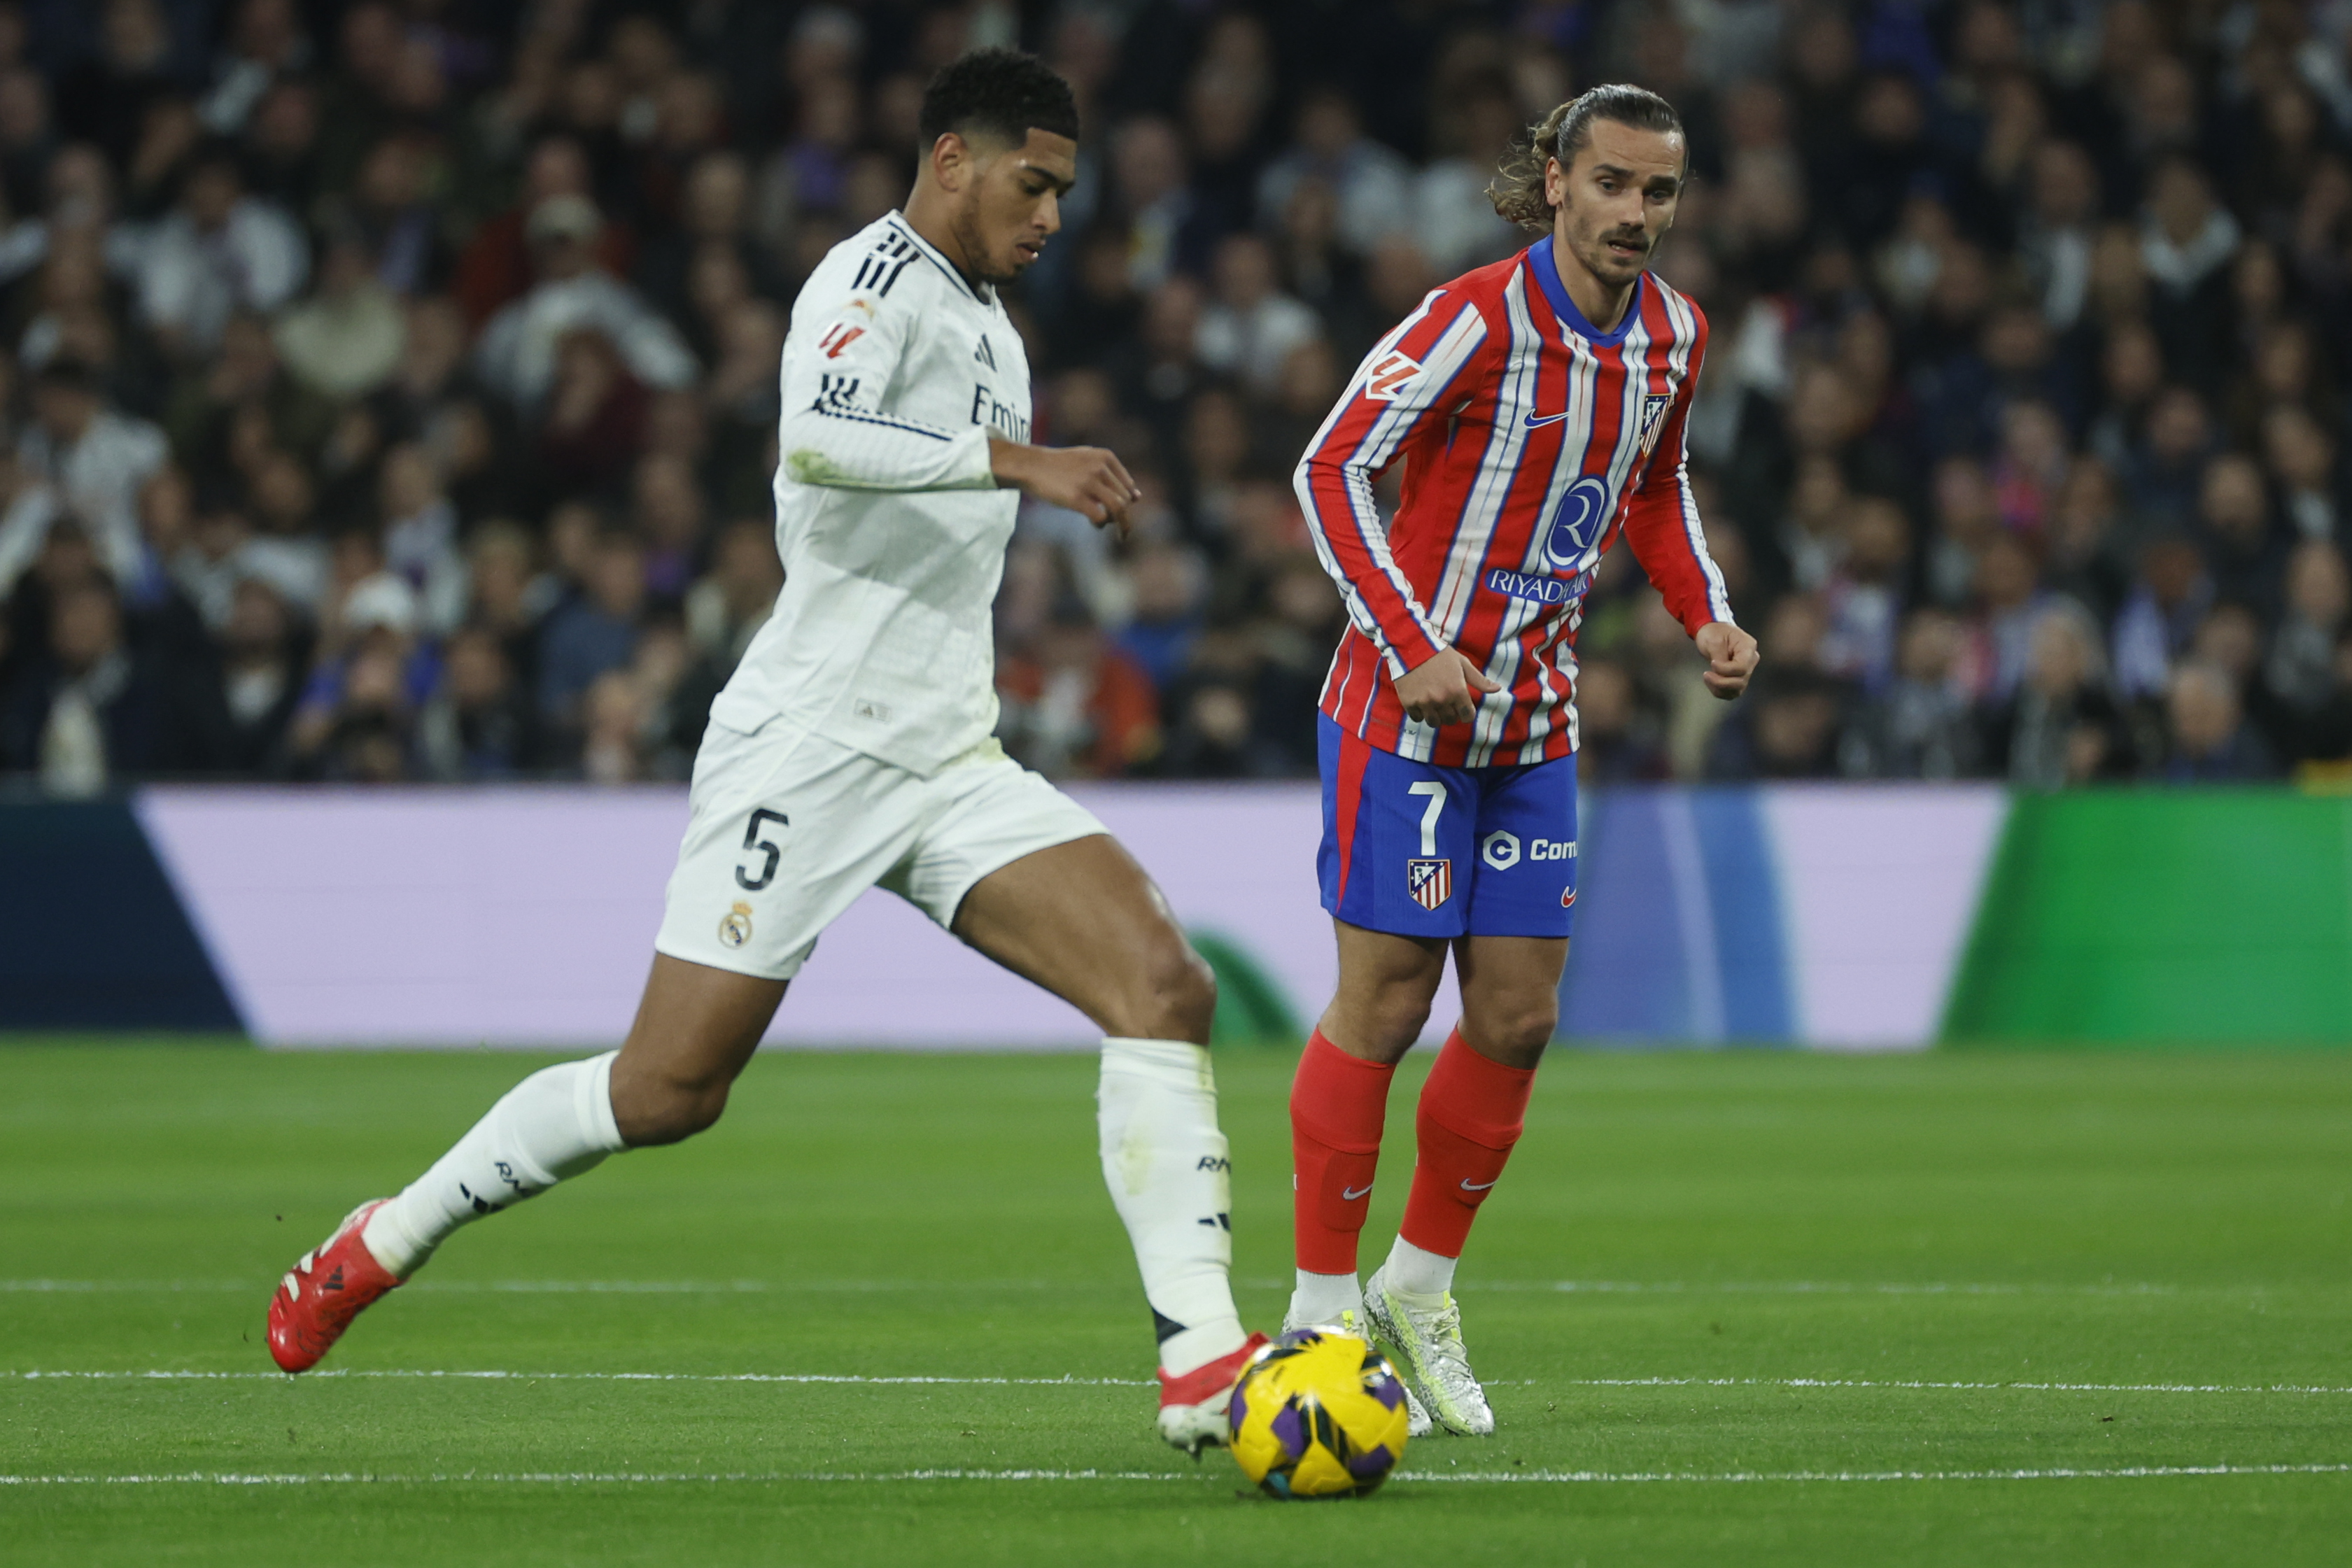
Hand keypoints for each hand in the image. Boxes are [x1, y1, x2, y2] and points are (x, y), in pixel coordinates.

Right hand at [990, 439, 1141, 529]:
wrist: (1030, 465)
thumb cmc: (1059, 466)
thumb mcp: (1087, 459)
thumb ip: (1112, 474)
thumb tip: (1137, 497)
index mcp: (1105, 457)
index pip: (1128, 486)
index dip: (1126, 502)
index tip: (1118, 512)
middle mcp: (1100, 468)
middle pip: (1124, 499)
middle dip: (1121, 515)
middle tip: (1110, 523)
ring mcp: (1088, 482)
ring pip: (1118, 508)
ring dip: (1121, 524)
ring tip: (1119, 533)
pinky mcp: (1076, 498)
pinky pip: (1101, 516)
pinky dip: (1101, 524)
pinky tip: (1094, 524)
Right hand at [1394, 646, 1502, 725]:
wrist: (1412, 647)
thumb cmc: (1440, 654)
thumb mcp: (1462, 664)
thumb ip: (1479, 680)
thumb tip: (1497, 689)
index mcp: (1457, 691)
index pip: (1468, 716)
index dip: (1467, 713)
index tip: (1463, 708)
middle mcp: (1442, 700)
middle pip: (1451, 721)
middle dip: (1451, 714)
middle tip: (1447, 704)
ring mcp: (1425, 703)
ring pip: (1434, 723)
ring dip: (1436, 716)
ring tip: (1434, 705)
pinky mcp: (1409, 703)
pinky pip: (1417, 719)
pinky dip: (1420, 714)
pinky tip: (1421, 703)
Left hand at [1696, 620, 1758, 699]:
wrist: (1713, 631)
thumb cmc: (1714, 632)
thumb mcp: (1714, 641)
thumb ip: (1720, 657)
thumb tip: (1720, 673)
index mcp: (1748, 647)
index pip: (1742, 667)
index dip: (1725, 670)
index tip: (1712, 663)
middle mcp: (1751, 660)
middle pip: (1741, 681)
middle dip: (1721, 682)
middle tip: (1706, 674)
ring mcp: (1746, 671)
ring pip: (1737, 690)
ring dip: (1719, 688)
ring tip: (1707, 677)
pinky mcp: (1738, 678)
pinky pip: (1731, 692)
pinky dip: (1719, 691)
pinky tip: (1710, 682)